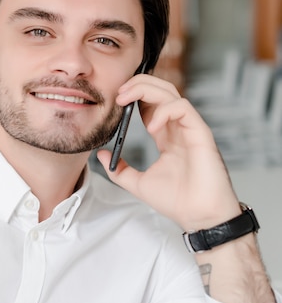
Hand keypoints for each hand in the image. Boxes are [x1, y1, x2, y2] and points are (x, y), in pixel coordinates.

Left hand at [96, 74, 240, 230]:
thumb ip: (119, 169)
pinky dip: (164, 111)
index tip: (114, 100)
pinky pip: (183, 108)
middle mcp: (178, 128)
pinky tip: (151, 127)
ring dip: (147, 90)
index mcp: (166, 136)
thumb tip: (100, 154)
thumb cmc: (177, 201)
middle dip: (139, 84)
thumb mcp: (138, 184)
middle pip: (162, 91)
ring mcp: (190, 129)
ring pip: (172, 93)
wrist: (199, 218)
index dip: (133, 96)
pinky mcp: (201, 133)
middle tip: (119, 92)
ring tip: (126, 99)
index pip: (151, 104)